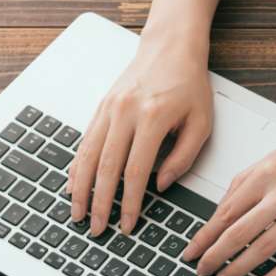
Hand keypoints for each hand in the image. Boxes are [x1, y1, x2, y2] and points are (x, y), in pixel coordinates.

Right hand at [69, 27, 213, 234]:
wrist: (170, 48)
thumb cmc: (189, 84)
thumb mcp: (201, 121)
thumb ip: (184, 156)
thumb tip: (160, 185)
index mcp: (153, 117)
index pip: (137, 170)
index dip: (131, 202)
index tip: (128, 224)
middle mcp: (125, 113)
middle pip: (106, 167)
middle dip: (100, 202)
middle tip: (97, 228)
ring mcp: (109, 109)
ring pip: (88, 155)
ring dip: (81, 188)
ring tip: (77, 213)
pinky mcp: (101, 107)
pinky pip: (85, 142)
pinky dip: (77, 166)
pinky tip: (73, 184)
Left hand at [183, 129, 275, 275]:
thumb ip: (248, 180)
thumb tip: (222, 209)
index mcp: (268, 172)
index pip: (226, 211)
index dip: (204, 235)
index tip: (191, 250)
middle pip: (237, 233)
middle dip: (213, 257)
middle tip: (201, 271)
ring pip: (262, 249)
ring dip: (237, 269)